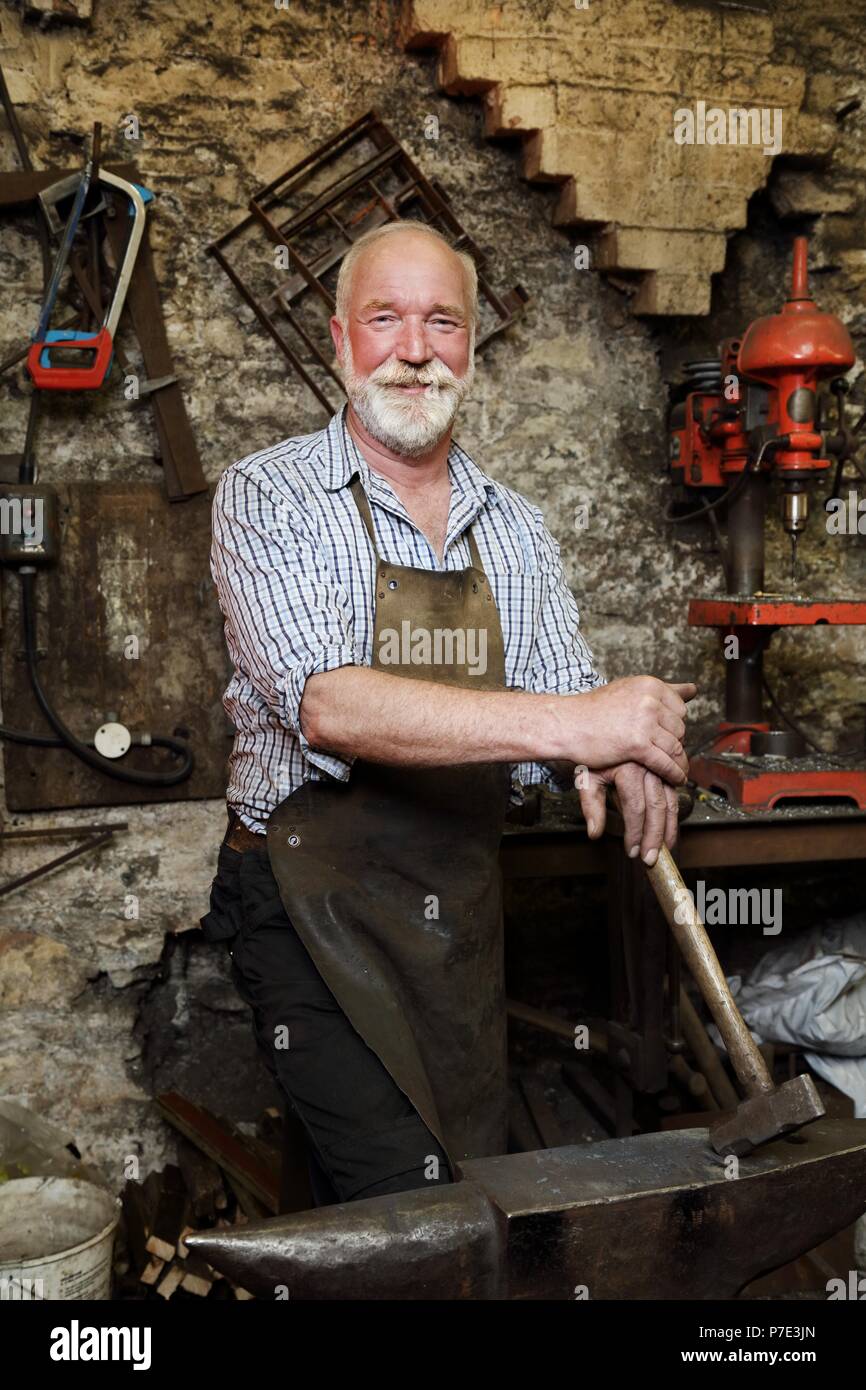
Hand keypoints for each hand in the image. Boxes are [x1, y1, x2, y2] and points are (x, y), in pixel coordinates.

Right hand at [567, 676, 696, 785]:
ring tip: (680, 771)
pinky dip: (673, 774)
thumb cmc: (592, 711)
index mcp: (649, 685)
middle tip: (670, 755)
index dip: (675, 725)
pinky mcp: (638, 744)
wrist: (566, 724)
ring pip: (675, 747)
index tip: (669, 736)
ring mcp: (644, 722)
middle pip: (679, 728)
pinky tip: (675, 779)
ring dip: (680, 763)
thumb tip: (693, 689)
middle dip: (675, 743)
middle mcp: (649, 700)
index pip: (679, 708)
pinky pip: (665, 762)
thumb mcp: (629, 691)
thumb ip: (662, 690)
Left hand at [577, 761, 679, 865]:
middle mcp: (648, 766)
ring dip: (669, 828)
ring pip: (670, 801)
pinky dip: (674, 813)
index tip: (632, 850)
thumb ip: (591, 805)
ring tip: (666, 848)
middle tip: (651, 857)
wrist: (603, 732)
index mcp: (628, 768)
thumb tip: (594, 833)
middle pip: (656, 806)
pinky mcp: (666, 768)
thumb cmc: (595, 756)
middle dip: (655, 835)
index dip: (635, 832)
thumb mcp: (586, 778)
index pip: (635, 807)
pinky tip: (670, 828)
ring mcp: (659, 767)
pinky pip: (674, 793)